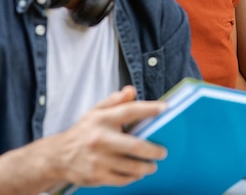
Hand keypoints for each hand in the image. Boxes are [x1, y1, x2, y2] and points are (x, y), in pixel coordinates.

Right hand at [49, 86, 166, 186]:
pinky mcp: (96, 176)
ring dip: (147, 167)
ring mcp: (98, 160)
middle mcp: (100, 139)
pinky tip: (137, 173)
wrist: (56, 157)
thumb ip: (114, 100)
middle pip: (135, 146)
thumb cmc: (83, 132)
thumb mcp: (95, 112)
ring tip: (152, 165)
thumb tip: (131, 90)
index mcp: (101, 120)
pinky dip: (133, 177)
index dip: (149, 109)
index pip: (129, 111)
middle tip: (163, 152)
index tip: (165, 108)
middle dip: (154, 150)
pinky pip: (122, 179)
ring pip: (132, 167)